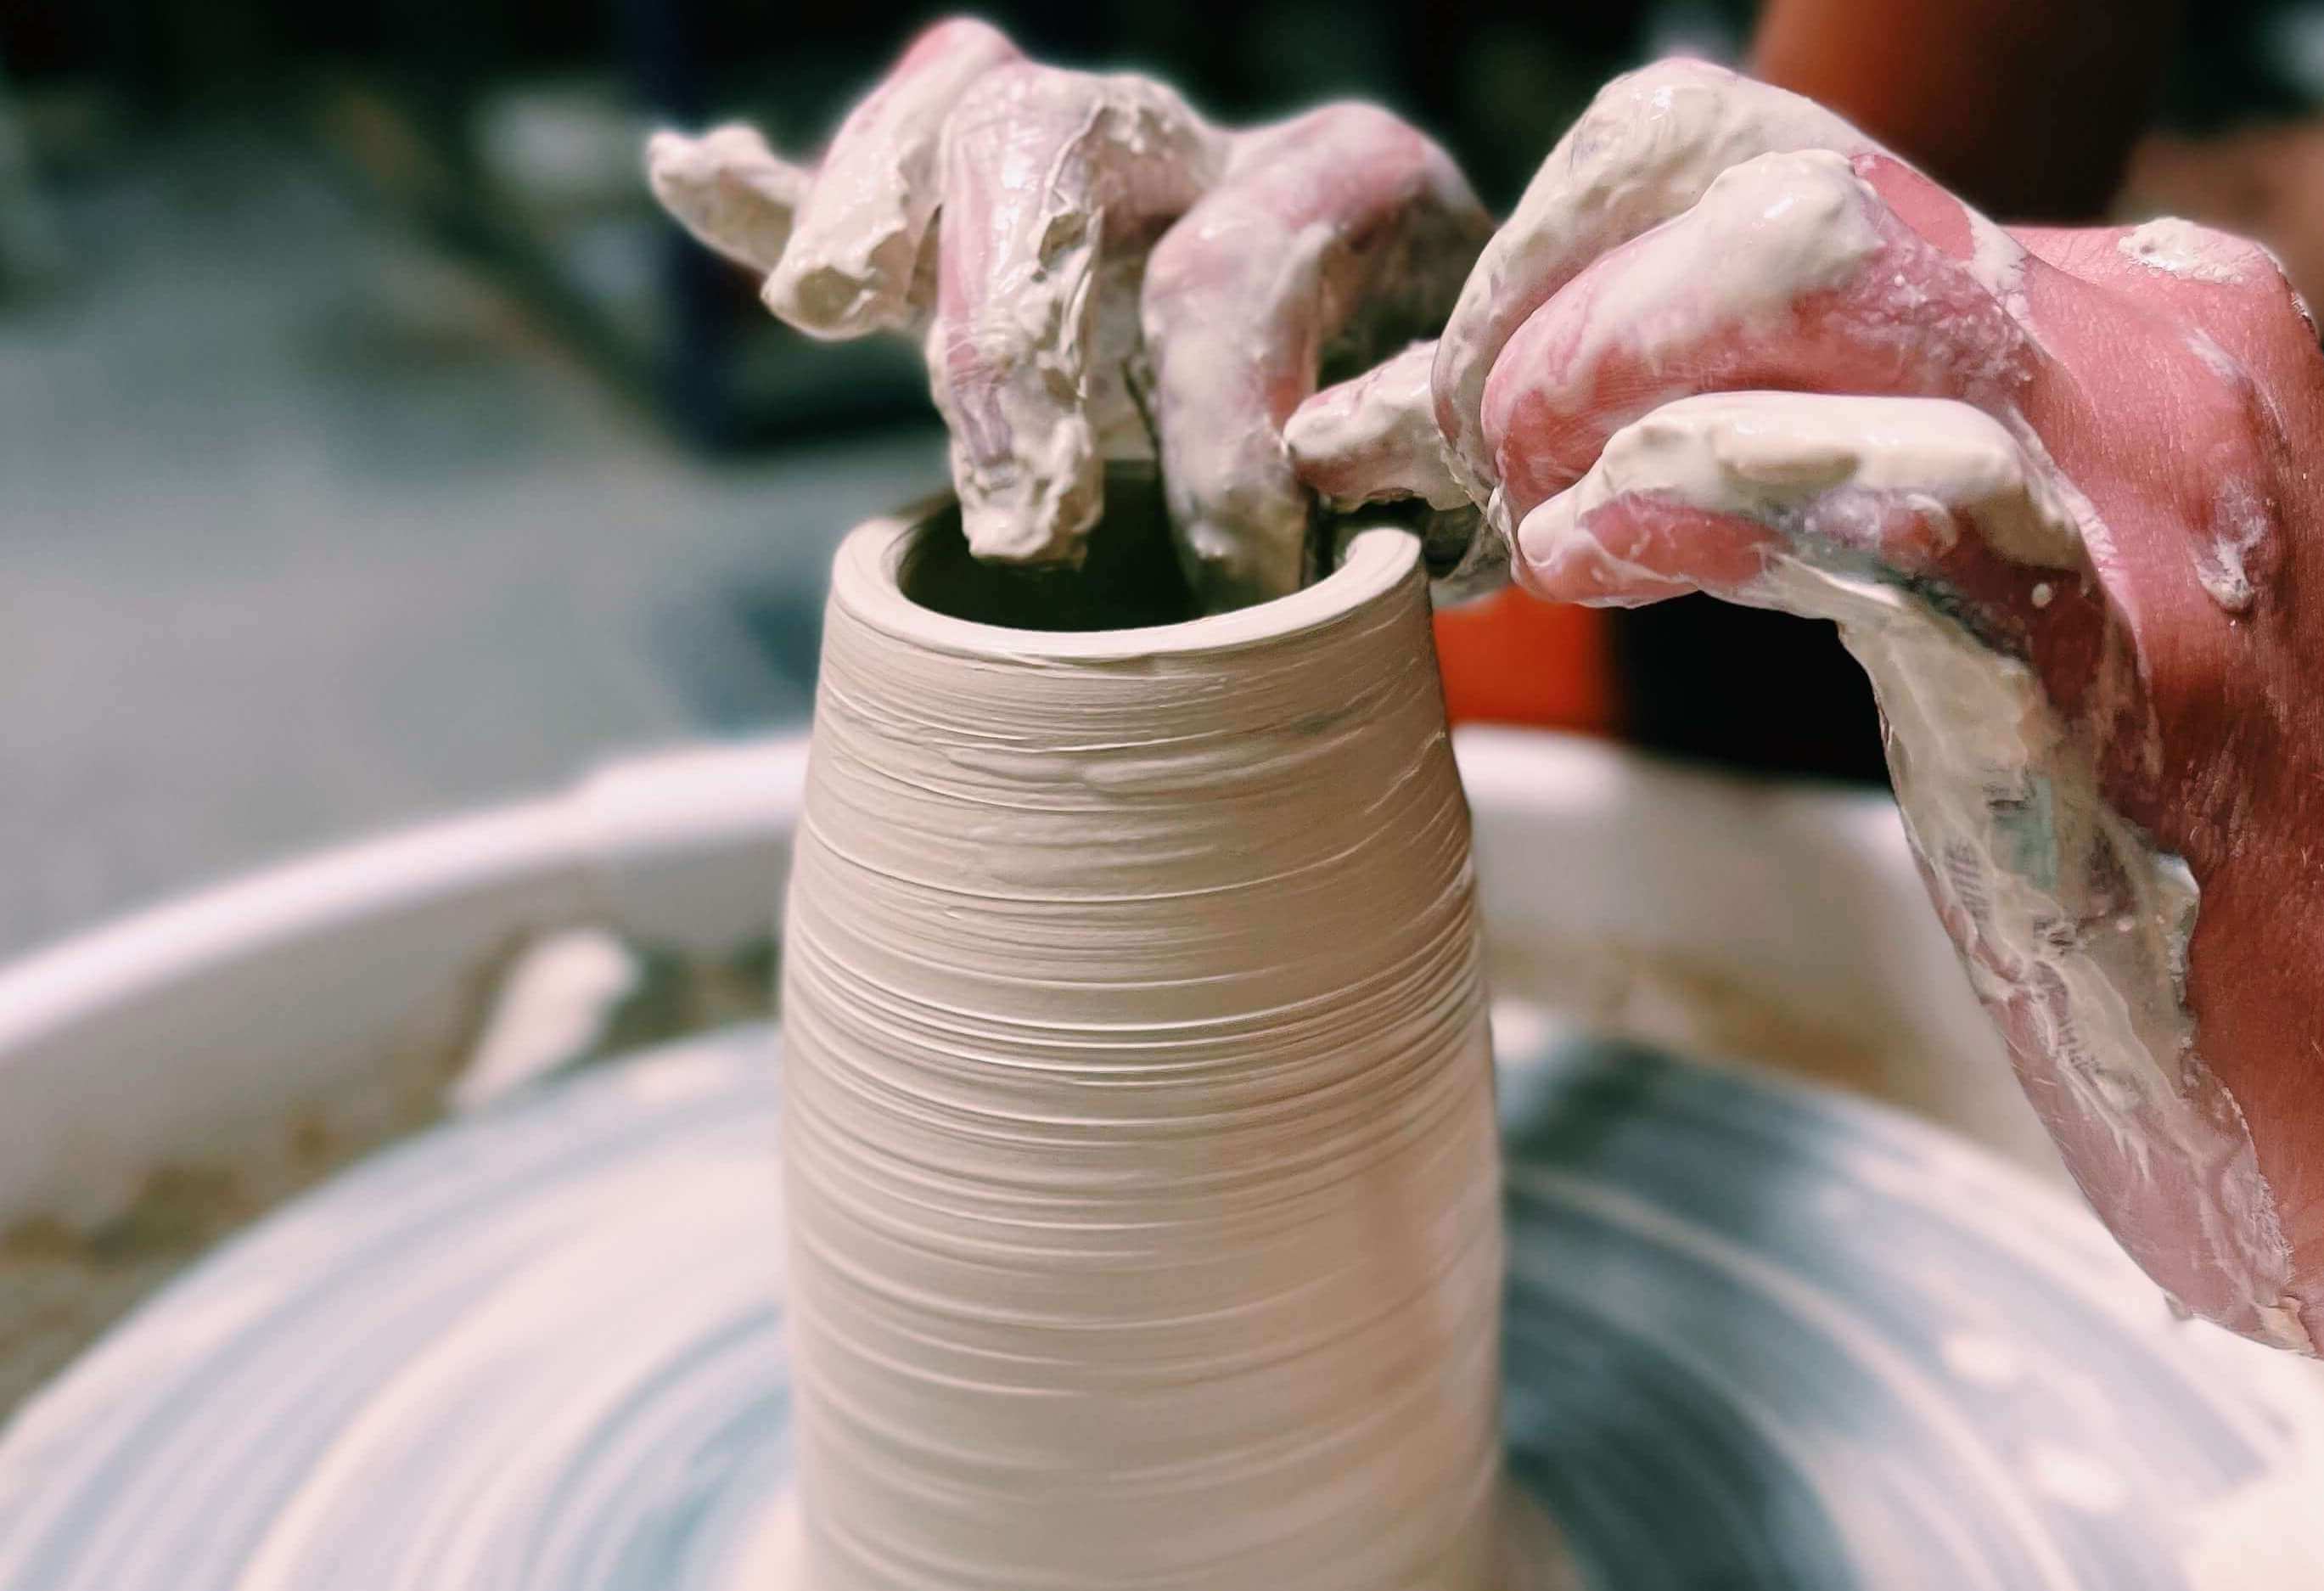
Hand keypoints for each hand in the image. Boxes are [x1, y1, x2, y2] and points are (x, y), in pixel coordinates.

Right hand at [646, 19, 1487, 607]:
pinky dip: (787, 196)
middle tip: (1020, 515)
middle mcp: (1206, 152)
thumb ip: (1431, 461)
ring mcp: (1093, 184)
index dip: (1228, 437)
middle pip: (1062, 142)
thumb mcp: (1476, 464)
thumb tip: (1349, 471)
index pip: (1241, 265)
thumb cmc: (1443, 460)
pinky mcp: (1001, 245)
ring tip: (829, 312)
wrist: (1420, 400)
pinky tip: (694, 177)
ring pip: (962, 119)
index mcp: (1348, 185)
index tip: (1243, 585)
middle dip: (1013, 328)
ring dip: (883, 215)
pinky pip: (882, 186)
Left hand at [1295, 59, 2323, 1353]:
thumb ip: (1782, 478)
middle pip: (1762, 176)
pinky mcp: (2109, 678)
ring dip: (1587, 386)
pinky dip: (1685, 509)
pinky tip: (1585, 566)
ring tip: (1527, 528)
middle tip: (1476, 462)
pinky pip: (1874, 503)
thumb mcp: (1968, 593)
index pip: (1763, 166)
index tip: (1475, 409)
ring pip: (1811, 266)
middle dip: (1552, 302)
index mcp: (2108, 326)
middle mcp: (2141, 361)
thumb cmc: (2124, 833)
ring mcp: (2137, 502)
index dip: (1566, 263)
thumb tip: (1509, 437)